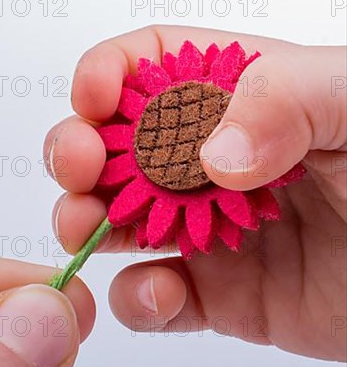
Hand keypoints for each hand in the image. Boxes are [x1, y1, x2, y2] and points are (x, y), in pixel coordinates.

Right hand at [43, 25, 345, 361]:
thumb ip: (288, 98)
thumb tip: (210, 158)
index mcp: (243, 99)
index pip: (153, 67)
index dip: (110, 74)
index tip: (93, 101)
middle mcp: (214, 163)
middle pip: (118, 146)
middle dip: (79, 150)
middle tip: (78, 167)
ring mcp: (210, 231)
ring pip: (119, 220)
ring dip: (88, 221)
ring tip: (88, 228)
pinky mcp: (220, 295)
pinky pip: (156, 297)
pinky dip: (140, 300)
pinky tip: (158, 294)